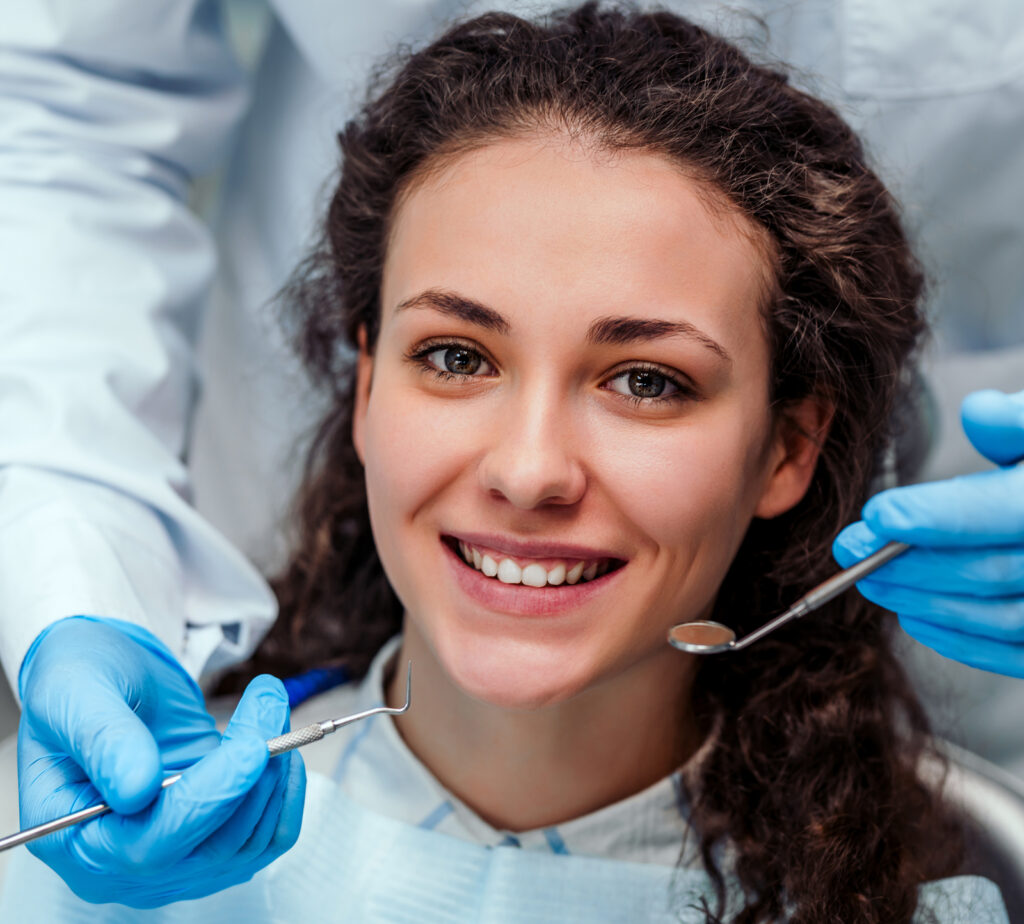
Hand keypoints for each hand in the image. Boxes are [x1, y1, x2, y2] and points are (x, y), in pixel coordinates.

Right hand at [18, 616, 304, 906]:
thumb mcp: (73, 694)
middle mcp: (125, 865)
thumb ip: (101, 739)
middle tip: (268, 699)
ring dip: (273, 772)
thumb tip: (136, 790)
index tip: (253, 747)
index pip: (151, 845)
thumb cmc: (77, 685)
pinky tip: (275, 741)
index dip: (208, 799)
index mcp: (77, 840)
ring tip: (266, 704)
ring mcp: (176, 858)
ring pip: (250, 840)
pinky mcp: (214, 838)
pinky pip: (270, 835)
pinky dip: (285, 789)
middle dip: (253, 773)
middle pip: (212, 847)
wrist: (105, 682)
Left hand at [833, 389, 1023, 676]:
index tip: (875, 514)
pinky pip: (1019, 653)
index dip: (936, 516)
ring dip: (926, 602)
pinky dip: (963, 641)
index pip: (1002, 511)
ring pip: (1003, 618)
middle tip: (849, 549)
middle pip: (992, 570)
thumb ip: (1017, 420)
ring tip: (870, 580)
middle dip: (910, 562)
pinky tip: (915, 615)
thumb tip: (979, 413)